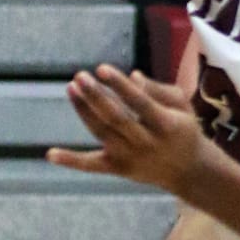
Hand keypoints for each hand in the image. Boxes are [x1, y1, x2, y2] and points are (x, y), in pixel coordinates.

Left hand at [48, 64, 206, 192]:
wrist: (189, 171)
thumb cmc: (183, 130)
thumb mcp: (181, 106)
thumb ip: (158, 90)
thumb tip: (132, 77)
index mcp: (165, 124)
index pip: (139, 102)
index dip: (119, 85)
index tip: (102, 69)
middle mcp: (146, 143)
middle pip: (116, 118)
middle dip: (96, 96)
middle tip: (79, 76)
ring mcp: (130, 158)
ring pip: (102, 133)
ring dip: (84, 111)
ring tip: (71, 88)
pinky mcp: (119, 169)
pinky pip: (92, 166)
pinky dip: (71, 161)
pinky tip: (50, 154)